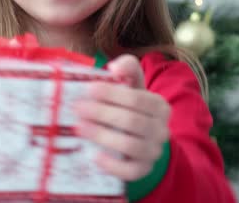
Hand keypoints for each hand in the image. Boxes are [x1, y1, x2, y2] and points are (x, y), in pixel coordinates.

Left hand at [74, 54, 170, 180]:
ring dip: (102, 136)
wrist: (142, 139)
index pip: (137, 98)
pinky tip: (94, 156)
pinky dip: (111, 165)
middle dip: (102, 113)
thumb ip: (127, 69)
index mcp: (159, 106)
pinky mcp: (143, 170)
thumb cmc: (130, 107)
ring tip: (79, 128)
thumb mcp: (132, 85)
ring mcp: (153, 151)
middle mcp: (161, 129)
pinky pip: (130, 171)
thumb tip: (114, 67)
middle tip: (77, 108)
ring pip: (130, 145)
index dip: (111, 93)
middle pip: (131, 121)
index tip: (88, 89)